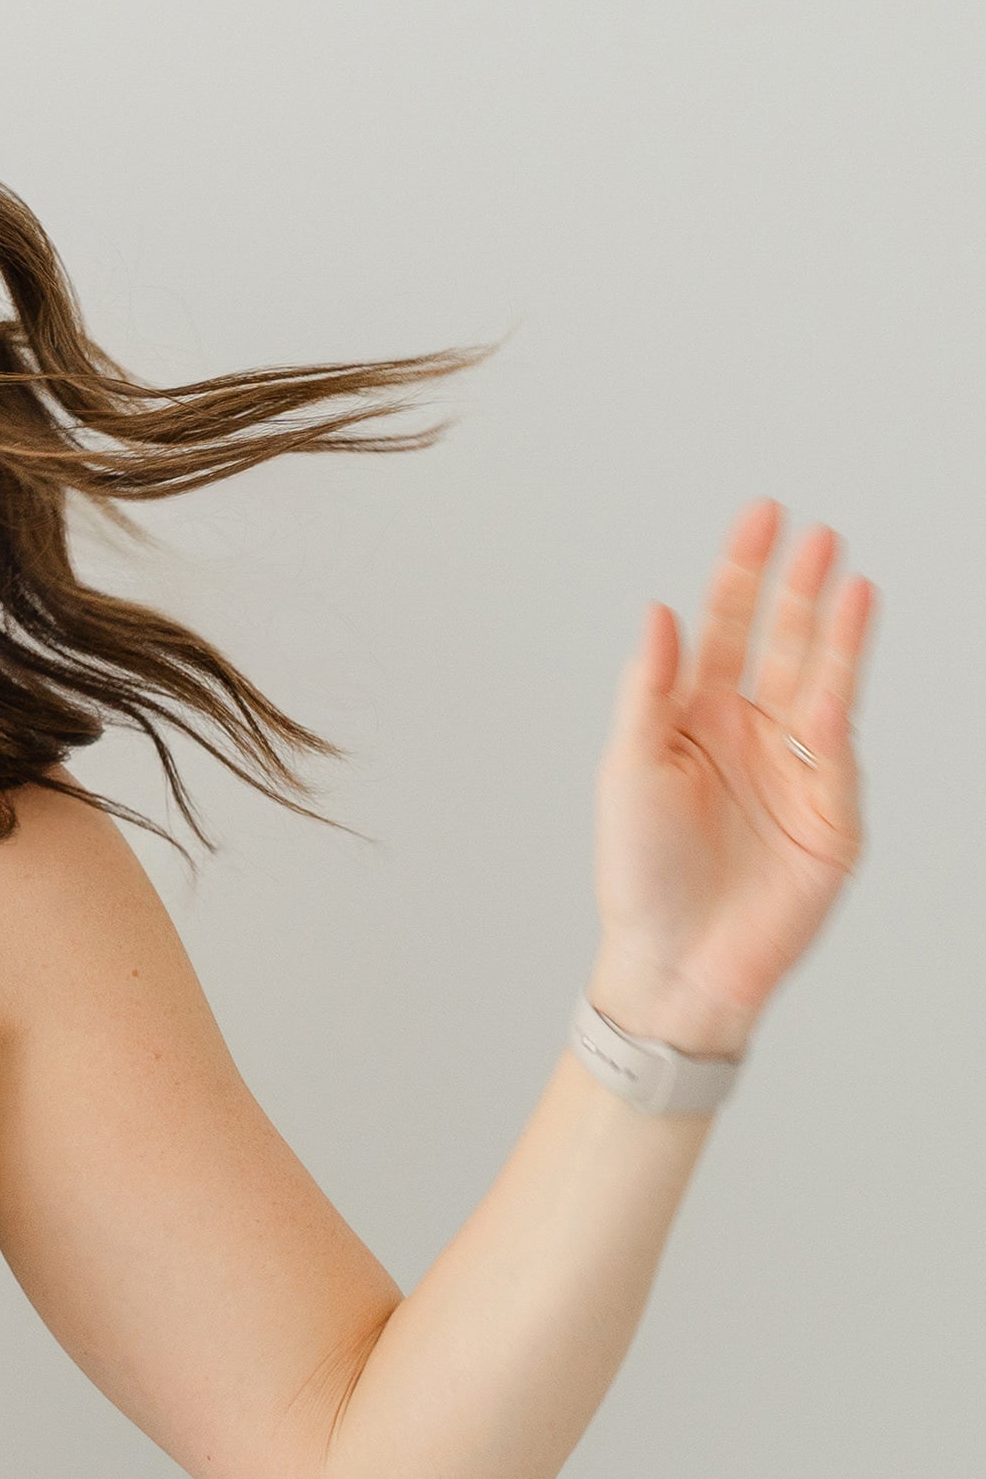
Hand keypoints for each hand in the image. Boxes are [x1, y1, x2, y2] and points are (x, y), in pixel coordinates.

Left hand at [587, 498, 875, 1059]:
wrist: (675, 962)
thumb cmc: (641, 875)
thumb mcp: (629, 771)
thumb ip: (648, 692)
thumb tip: (660, 612)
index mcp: (694, 722)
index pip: (724, 631)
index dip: (741, 574)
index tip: (760, 516)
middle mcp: (748, 735)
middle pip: (779, 643)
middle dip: (795, 586)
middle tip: (811, 529)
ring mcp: (793, 769)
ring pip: (819, 680)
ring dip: (832, 626)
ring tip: (843, 572)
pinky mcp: (830, 810)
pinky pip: (836, 741)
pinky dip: (842, 689)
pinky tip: (849, 640)